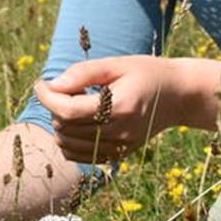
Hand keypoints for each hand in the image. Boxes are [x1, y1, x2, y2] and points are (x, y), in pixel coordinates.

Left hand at [39, 55, 193, 162]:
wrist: (179, 96)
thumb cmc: (147, 73)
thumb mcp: (117, 64)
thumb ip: (83, 73)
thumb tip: (53, 84)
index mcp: (119, 107)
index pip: (67, 110)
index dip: (46, 96)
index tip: (40, 84)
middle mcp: (119, 131)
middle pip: (65, 127)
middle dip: (54, 107)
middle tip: (63, 90)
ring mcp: (120, 146)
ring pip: (68, 145)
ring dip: (60, 125)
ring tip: (72, 105)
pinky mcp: (120, 154)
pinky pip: (81, 157)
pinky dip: (70, 142)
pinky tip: (77, 123)